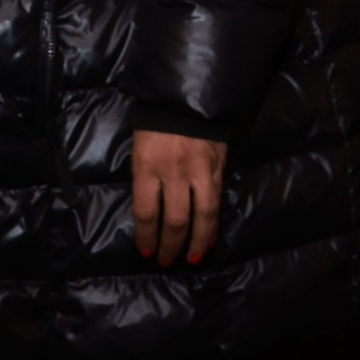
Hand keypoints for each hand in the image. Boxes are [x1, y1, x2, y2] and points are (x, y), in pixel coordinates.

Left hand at [130, 129, 226, 266]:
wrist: (187, 97)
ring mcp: (200, 170)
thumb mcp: (140, 149)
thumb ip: (145, 179)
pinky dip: (214, 224)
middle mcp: (174, 173)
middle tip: (166, 262)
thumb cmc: (155, 122)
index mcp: (147, 167)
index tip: (145, 252)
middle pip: (174, 220)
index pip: (146, 213)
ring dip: (197, 242)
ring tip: (193, 259)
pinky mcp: (219, 167)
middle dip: (170, 246)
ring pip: (202, 215)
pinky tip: (211, 238)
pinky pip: (217, 201)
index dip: (146, 237)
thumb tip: (150, 212)